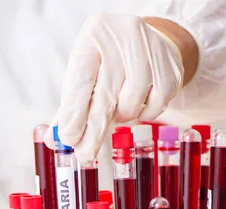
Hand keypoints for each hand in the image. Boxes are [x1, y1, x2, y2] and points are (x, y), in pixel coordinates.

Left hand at [48, 14, 195, 161]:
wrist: (146, 41)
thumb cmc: (105, 62)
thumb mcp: (83, 73)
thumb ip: (69, 107)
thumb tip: (54, 142)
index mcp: (93, 36)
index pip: (81, 80)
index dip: (74, 112)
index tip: (68, 139)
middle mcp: (123, 38)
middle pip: (105, 96)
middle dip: (93, 132)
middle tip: (84, 155)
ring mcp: (151, 51)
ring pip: (131, 103)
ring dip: (120, 117)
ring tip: (116, 109)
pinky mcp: (172, 67)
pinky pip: (155, 106)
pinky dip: (143, 114)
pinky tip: (136, 104)